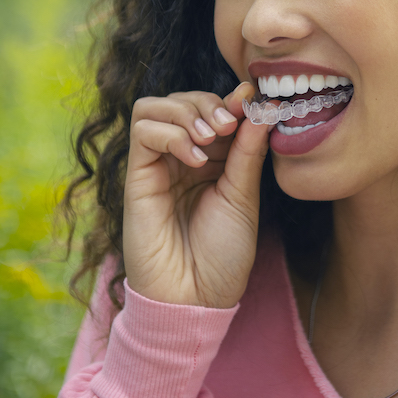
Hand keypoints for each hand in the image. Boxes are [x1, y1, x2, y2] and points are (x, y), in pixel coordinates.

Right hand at [123, 83, 268, 308]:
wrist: (195, 299)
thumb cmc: (223, 254)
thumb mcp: (243, 195)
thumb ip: (247, 150)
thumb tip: (260, 106)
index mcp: (213, 160)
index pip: (214, 109)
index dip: (232, 100)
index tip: (252, 98)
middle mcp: (183, 157)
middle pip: (183, 99)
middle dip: (209, 102)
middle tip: (229, 124)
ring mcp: (158, 166)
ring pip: (155, 106)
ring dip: (186, 112)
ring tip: (210, 139)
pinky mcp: (136, 177)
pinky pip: (143, 131)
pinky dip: (170, 134)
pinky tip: (193, 159)